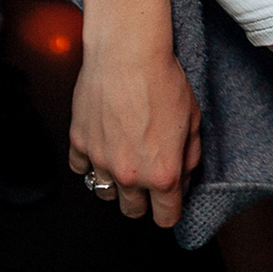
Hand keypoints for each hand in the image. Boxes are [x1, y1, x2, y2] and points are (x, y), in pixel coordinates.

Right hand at [69, 45, 201, 226]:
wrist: (128, 54)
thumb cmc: (163, 80)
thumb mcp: (193, 118)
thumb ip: (189, 155)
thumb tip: (183, 175)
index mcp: (162, 173)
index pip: (165, 218)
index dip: (169, 211)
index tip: (168, 204)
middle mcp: (130, 174)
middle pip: (132, 211)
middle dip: (143, 199)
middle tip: (148, 174)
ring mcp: (101, 162)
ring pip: (105, 193)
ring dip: (116, 182)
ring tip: (125, 157)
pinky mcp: (79, 144)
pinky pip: (82, 168)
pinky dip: (91, 161)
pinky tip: (103, 142)